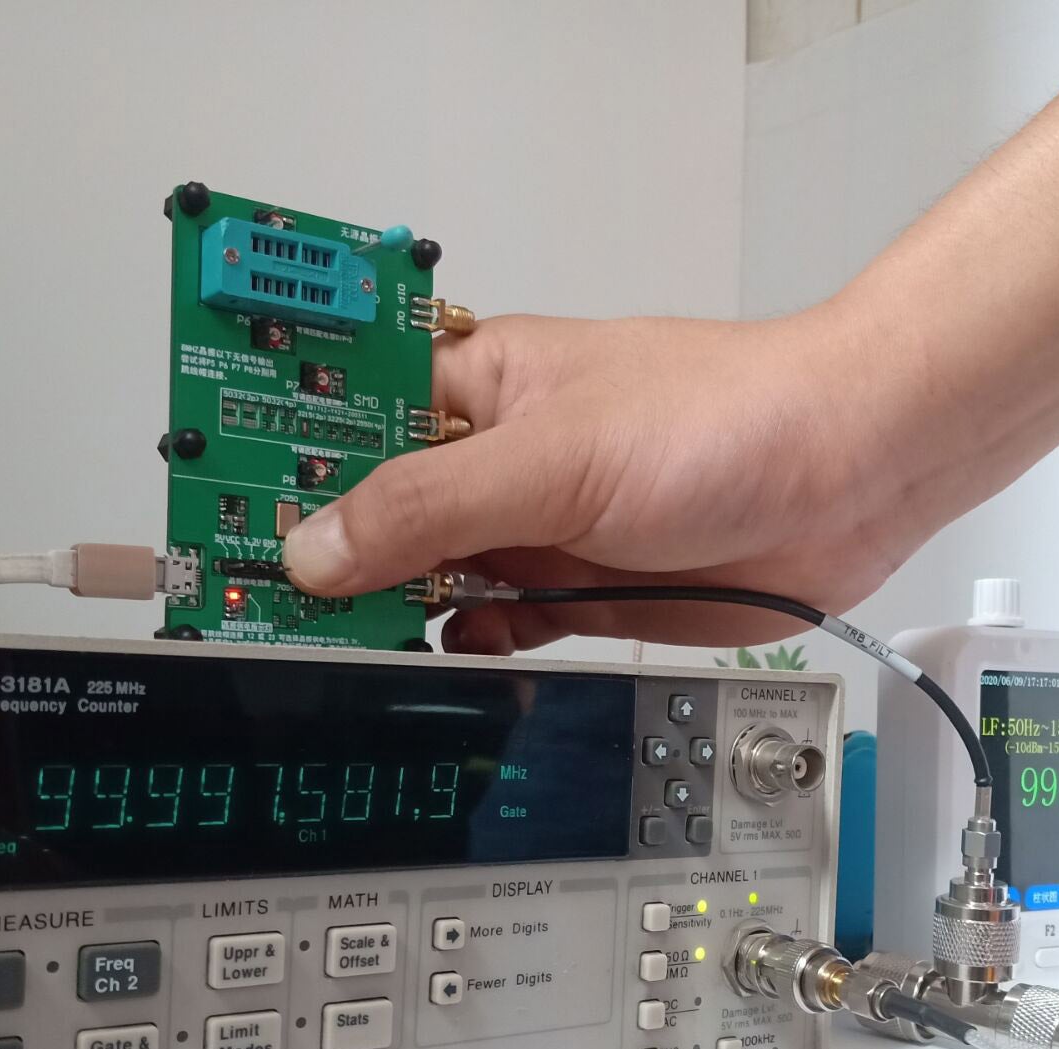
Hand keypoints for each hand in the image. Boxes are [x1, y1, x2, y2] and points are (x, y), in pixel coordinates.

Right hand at [281, 309, 946, 652]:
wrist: (848, 478)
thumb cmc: (727, 419)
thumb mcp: (557, 457)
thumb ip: (432, 506)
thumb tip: (321, 548)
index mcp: (478, 386)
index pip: (345, 412)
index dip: (275, 451)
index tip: (210, 494)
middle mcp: (500, 458)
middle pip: (378, 507)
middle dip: (325, 549)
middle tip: (248, 592)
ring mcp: (538, 530)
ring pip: (430, 576)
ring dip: (388, 606)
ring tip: (323, 635)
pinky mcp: (579, 594)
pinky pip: (495, 627)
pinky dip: (465, 645)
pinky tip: (444, 652)